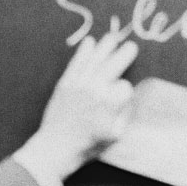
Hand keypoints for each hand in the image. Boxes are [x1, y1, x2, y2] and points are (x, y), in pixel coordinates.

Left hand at [17, 32, 138, 180]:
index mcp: (109, 106)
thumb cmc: (86, 146)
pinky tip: (89, 42)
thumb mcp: (114, 136)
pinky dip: (83, 52)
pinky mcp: (64, 85)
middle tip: (131, 46)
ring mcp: (78, 86)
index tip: (125, 94)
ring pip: (94, 62)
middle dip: (123, 55)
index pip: (125, 88)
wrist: (55, 148)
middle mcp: (94, 92)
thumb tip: (128, 97)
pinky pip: (76, 64)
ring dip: (104, 48)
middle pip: (112, 67)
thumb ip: (123, 114)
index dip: (127, 90)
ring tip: (112, 37)